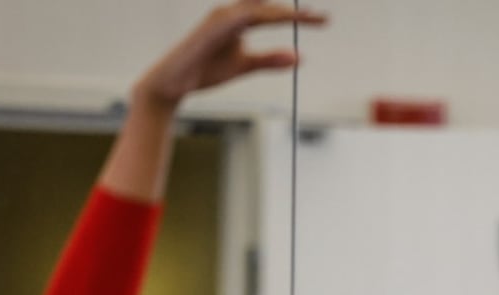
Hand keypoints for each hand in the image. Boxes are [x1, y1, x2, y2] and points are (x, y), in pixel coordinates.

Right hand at [134, 1, 327, 109]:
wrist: (174, 83)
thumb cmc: (205, 70)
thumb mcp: (245, 66)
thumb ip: (269, 60)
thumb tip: (299, 57)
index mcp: (239, 19)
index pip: (273, 13)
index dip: (297, 16)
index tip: (322, 21)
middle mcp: (231, 12)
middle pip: (269, 5)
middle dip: (295, 11)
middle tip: (324, 18)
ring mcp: (222, 17)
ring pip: (260, 8)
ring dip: (286, 13)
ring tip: (309, 19)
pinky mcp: (215, 25)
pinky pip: (246, 17)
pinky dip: (265, 16)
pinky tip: (283, 19)